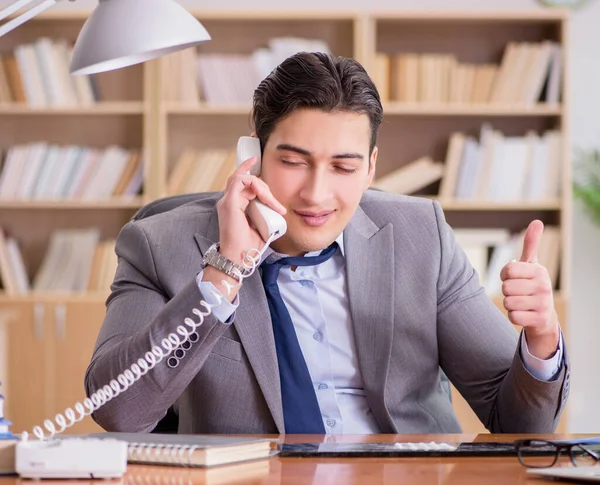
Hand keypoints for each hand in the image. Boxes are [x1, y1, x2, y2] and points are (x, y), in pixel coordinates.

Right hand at [215, 155, 285, 266]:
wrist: (239, 258)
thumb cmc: (249, 246)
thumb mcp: (261, 225)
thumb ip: (265, 213)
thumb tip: (278, 210)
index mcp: (234, 205)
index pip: (239, 181)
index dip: (247, 168)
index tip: (257, 159)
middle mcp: (228, 201)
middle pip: (242, 178)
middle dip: (262, 183)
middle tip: (273, 201)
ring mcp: (227, 201)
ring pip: (242, 178)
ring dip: (260, 185)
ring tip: (270, 200)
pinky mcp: (229, 203)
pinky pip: (240, 181)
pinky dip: (254, 184)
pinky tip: (264, 195)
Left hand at [500, 220, 559, 359]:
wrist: (544, 314)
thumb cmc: (532, 284)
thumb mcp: (531, 264)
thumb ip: (530, 244)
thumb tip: (537, 221)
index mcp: (539, 270)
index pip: (508, 270)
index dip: (504, 275)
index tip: (512, 277)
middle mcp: (544, 286)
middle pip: (506, 287)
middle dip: (507, 290)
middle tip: (518, 292)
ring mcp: (543, 304)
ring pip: (507, 302)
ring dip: (509, 304)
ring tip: (521, 302)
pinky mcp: (539, 319)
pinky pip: (512, 316)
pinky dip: (513, 315)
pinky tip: (523, 313)